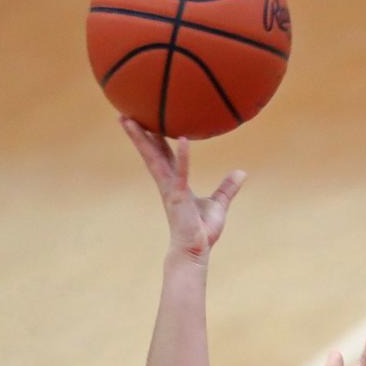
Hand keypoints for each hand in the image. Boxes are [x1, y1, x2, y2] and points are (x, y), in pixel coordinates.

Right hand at [121, 116, 244, 258]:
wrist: (196, 252)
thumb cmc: (203, 232)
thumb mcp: (219, 204)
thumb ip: (227, 188)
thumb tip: (242, 173)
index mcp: (175, 183)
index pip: (162, 155)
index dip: (153, 138)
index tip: (145, 119)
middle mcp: (168, 183)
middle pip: (150, 152)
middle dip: (137, 133)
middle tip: (124, 113)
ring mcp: (171, 189)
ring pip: (153, 158)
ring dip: (142, 138)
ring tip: (128, 120)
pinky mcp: (179, 197)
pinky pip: (182, 173)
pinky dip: (184, 157)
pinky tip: (184, 140)